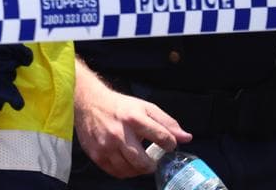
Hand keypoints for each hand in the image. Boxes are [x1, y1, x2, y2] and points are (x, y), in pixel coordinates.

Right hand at [74, 80, 191, 177]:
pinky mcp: (96, 154)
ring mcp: (106, 146)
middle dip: (152, 164)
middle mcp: (119, 133)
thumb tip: (186, 138)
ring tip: (138, 160)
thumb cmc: (120, 106)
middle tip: (151, 160)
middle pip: (143, 163)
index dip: (170, 145)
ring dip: (138, 169)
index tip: (168, 145)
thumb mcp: (146, 108)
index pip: (162, 138)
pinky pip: (116, 172)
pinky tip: (126, 162)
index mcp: (134, 118)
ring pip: (130, 170)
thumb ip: (167, 123)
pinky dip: (125, 171)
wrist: (89, 103)